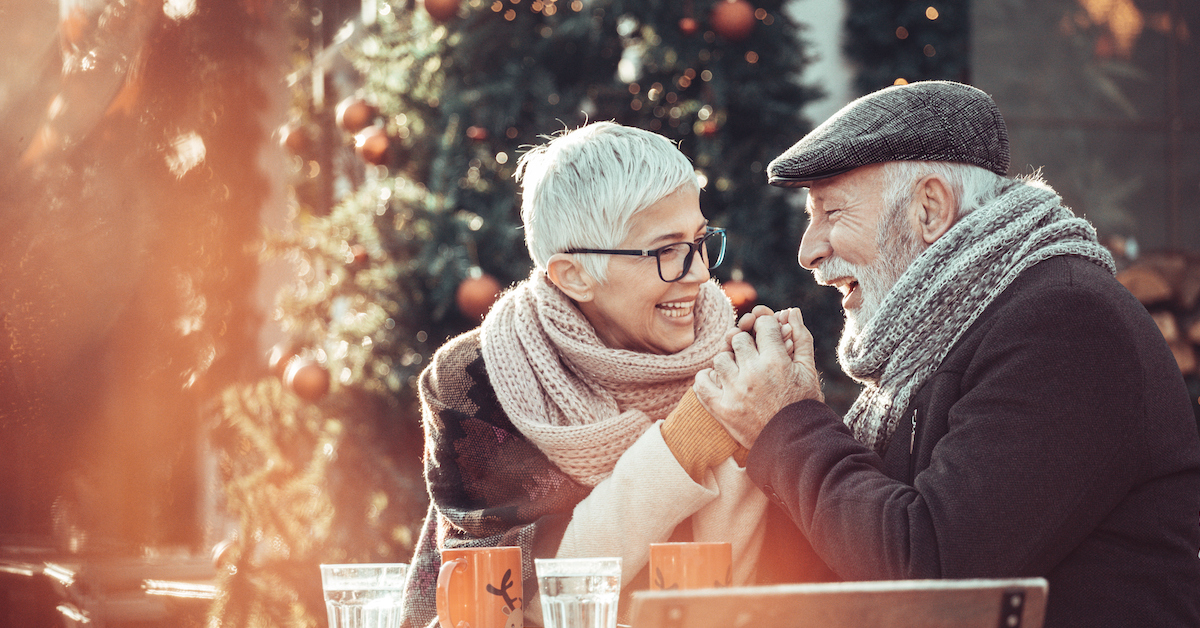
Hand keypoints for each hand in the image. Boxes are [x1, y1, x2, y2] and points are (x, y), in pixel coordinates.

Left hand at [696, 307, 822, 448]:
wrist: (794, 444)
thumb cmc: (804, 405)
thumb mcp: (808, 371)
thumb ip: (801, 338)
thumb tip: (790, 310)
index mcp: (777, 361)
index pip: (762, 324)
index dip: (765, 327)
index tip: (767, 337)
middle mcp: (754, 373)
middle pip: (738, 338)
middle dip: (746, 343)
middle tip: (752, 355)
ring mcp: (735, 391)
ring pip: (720, 358)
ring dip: (728, 361)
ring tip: (739, 372)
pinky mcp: (722, 409)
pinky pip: (701, 382)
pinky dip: (707, 379)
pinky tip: (720, 381)